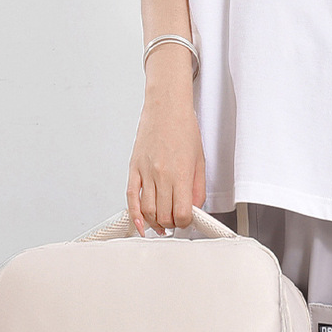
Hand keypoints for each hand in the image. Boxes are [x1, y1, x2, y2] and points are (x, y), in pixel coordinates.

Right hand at [128, 92, 205, 234]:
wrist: (166, 107)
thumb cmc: (184, 129)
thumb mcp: (200, 161)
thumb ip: (198, 188)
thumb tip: (195, 208)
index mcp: (180, 174)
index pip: (182, 213)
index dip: (186, 222)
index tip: (188, 220)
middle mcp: (161, 175)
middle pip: (164, 215)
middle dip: (172, 224)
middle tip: (177, 221)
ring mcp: (145, 172)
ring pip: (147, 211)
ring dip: (155, 222)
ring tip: (163, 223)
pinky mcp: (133, 168)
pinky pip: (131, 197)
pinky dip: (135, 215)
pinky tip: (141, 224)